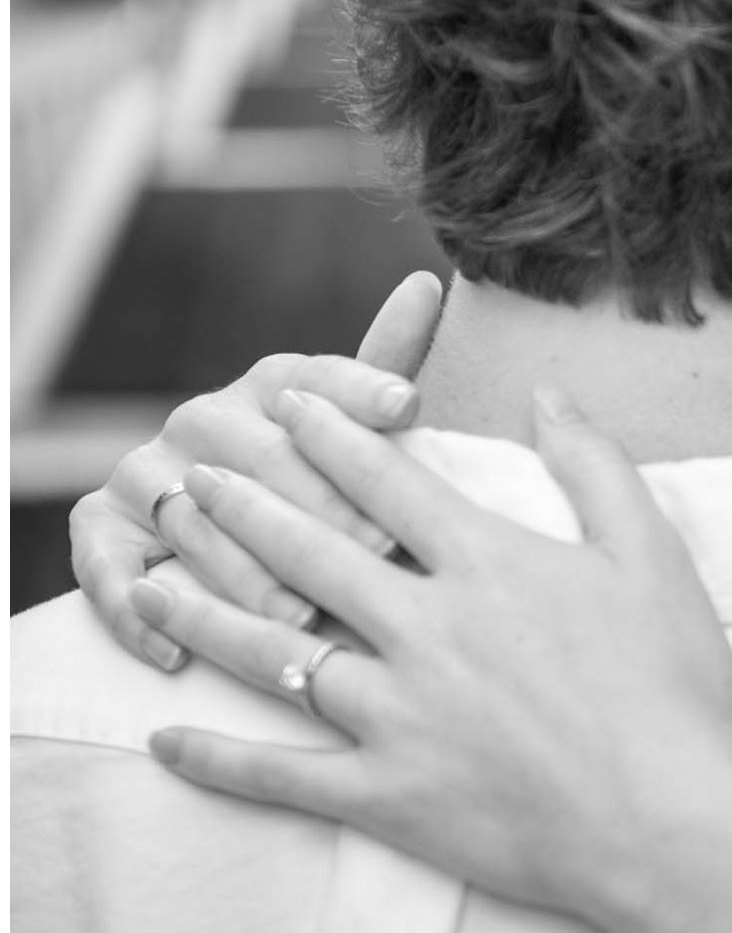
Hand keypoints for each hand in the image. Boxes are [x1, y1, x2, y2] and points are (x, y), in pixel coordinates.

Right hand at [73, 271, 443, 670]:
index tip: (412, 406)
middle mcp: (206, 417)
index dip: (364, 390)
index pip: (317, 379)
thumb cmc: (321, 471)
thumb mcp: (356, 423)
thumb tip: (427, 281)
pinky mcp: (102, 524)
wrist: (228, 513)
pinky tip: (178, 651)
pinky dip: (136, 613)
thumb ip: (388, 364)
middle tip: (381, 550)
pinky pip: (110, 568)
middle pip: (264, 458)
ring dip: (247, 573)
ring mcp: (150, 470)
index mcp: (273, 386)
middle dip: (326, 508)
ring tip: (302, 616)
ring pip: (197, 520)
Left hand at [132, 386, 731, 930]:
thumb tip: (546, 393)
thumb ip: (595, 466)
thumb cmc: (673, 688)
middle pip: (308, 552)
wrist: (665, 818)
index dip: (328, 435)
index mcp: (487, 566)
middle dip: (242, 505)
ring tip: (147, 580)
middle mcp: (425, 629)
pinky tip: (167, 740)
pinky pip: (282, 777)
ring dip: (202, 612)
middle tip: (192, 475)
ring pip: (275, 653)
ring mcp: (396, 715)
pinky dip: (219, 761)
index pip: (386, 483)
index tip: (281, 403)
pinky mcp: (386, 795)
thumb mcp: (653, 557)